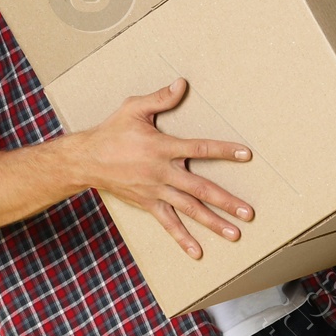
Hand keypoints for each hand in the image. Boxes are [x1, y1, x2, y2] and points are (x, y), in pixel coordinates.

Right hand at [64, 79, 252, 259]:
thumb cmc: (112, 131)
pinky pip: (168, 223)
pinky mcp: (148, 203)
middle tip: (248, 213)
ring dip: (213, 222)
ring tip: (234, 233)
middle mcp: (162, 172)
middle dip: (226, 201)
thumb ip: (160, 98)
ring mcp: (156, 191)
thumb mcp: (134, 108)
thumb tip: (182, 83)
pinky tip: (198, 252)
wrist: (86, 160)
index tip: (247, 154)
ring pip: (189, 209)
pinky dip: (183, 238)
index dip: (224, 151)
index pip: (200, 148)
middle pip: (201, 189)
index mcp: (163, 147)